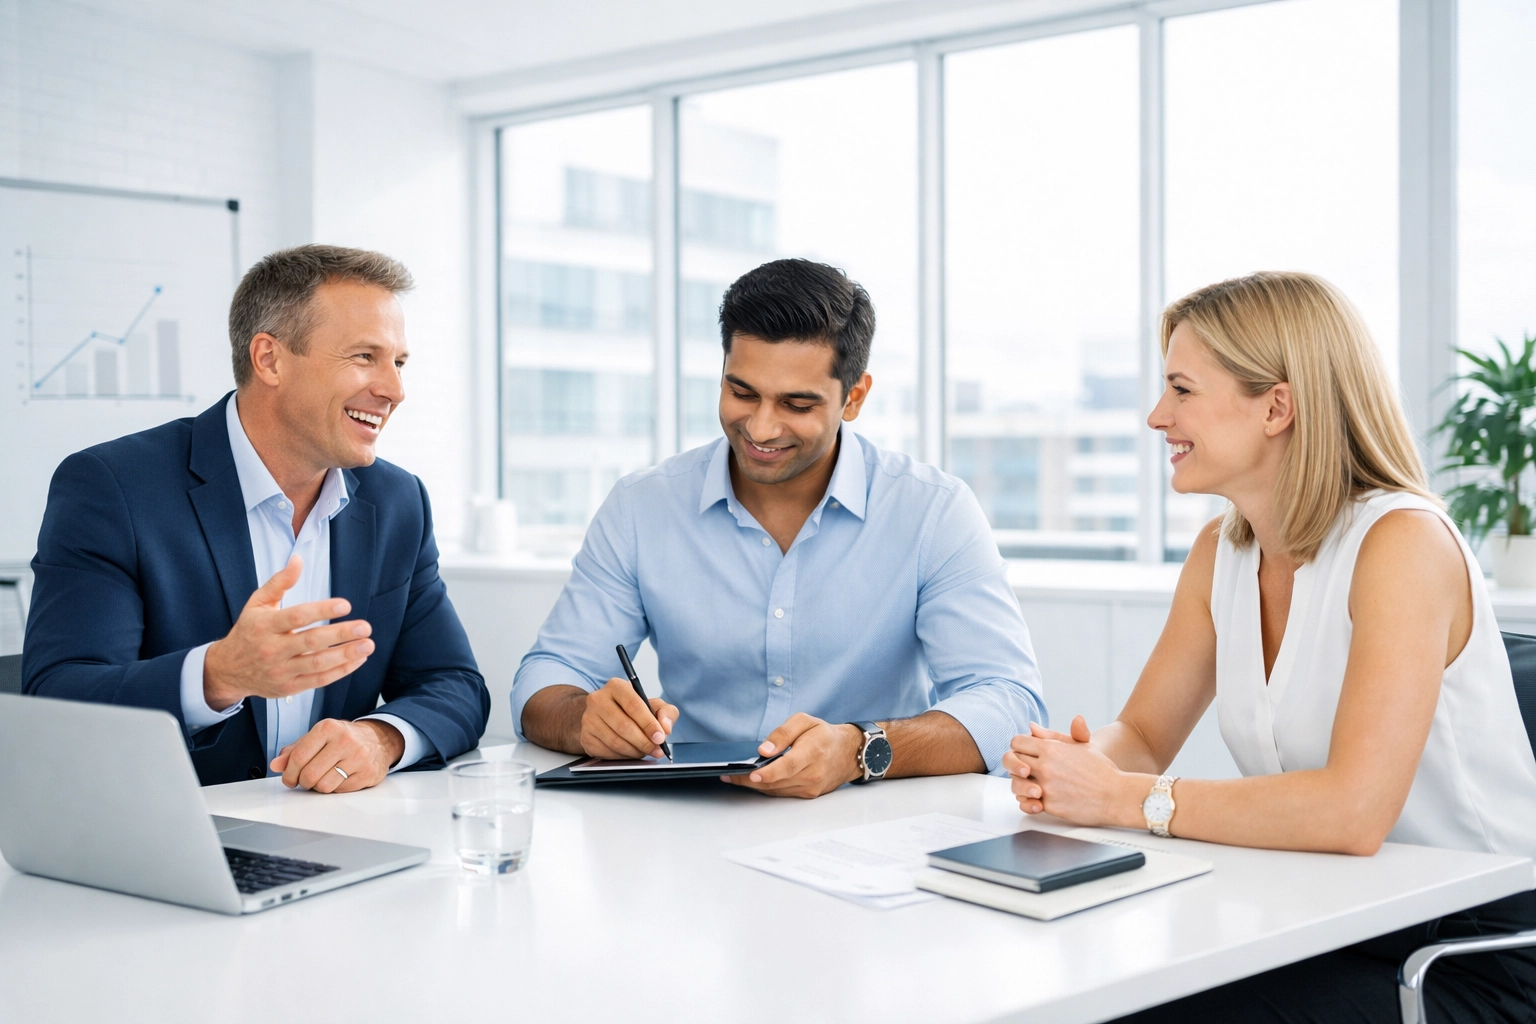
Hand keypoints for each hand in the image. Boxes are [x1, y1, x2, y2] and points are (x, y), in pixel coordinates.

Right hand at [203, 554, 373, 710]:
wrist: (228, 669)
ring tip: (367, 645)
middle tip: (364, 627)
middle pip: (311, 642)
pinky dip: (341, 671)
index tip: (345, 605)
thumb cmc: (248, 631)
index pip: (297, 616)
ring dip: (346, 655)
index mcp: (265, 625)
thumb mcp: (257, 603)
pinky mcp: (289, 687)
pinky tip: (358, 660)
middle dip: (341, 634)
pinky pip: (318, 680)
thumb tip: (298, 560)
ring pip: (317, 664)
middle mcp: (272, 649)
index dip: (322, 610)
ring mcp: (281, 671)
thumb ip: (279, 582)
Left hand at [270, 718, 403, 792]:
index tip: (289, 779)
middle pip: (310, 774)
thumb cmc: (343, 739)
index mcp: (328, 728)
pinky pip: (340, 791)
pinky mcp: (368, 773)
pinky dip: (335, 788)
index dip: (289, 773)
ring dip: (319, 787)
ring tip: (323, 778)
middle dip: (304, 782)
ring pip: (324, 786)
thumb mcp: (317, 738)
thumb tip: (276, 765)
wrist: (378, 740)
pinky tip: (340, 778)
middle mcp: (345, 740)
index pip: (299, 757)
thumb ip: (294, 751)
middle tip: (307, 779)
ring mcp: (359, 757)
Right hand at [579, 678, 678, 758]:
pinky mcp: (585, 737)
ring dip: (635, 751)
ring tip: (645, 751)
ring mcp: (588, 719)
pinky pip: (607, 752)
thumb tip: (666, 727)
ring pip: (615, 742)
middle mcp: (598, 699)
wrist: (605, 716)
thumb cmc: (632, 710)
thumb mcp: (653, 705)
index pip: (634, 705)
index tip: (660, 737)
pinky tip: (630, 752)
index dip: (649, 724)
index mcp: (616, 686)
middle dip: (644, 741)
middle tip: (656, 749)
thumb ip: (666, 712)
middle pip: (624, 726)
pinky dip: (623, 756)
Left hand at [723, 713, 861, 798]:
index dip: (768, 772)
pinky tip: (753, 781)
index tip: (751, 774)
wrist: (848, 753)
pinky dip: (766, 788)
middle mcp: (812, 773)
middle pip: (777, 782)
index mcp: (812, 752)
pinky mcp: (808, 794)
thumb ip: (783, 733)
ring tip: (734, 777)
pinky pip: (782, 793)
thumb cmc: (824, 735)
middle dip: (750, 780)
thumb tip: (765, 749)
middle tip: (729, 775)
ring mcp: (810, 787)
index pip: (787, 766)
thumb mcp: (805, 721)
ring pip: (777, 790)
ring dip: (754, 785)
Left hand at [1003, 716, 1140, 826]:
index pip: (1017, 742)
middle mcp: (1045, 766)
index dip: (1019, 746)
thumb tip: (1032, 727)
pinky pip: (1026, 802)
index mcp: (1051, 748)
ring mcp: (1046, 786)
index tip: (1025, 752)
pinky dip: (1028, 801)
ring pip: (1016, 783)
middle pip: (1013, 761)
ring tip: (1031, 783)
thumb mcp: (1080, 745)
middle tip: (1025, 768)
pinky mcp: (1049, 805)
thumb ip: (1053, 735)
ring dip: (1020, 783)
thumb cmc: (1101, 770)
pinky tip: (1036, 798)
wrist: (1116, 795)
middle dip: (1017, 764)